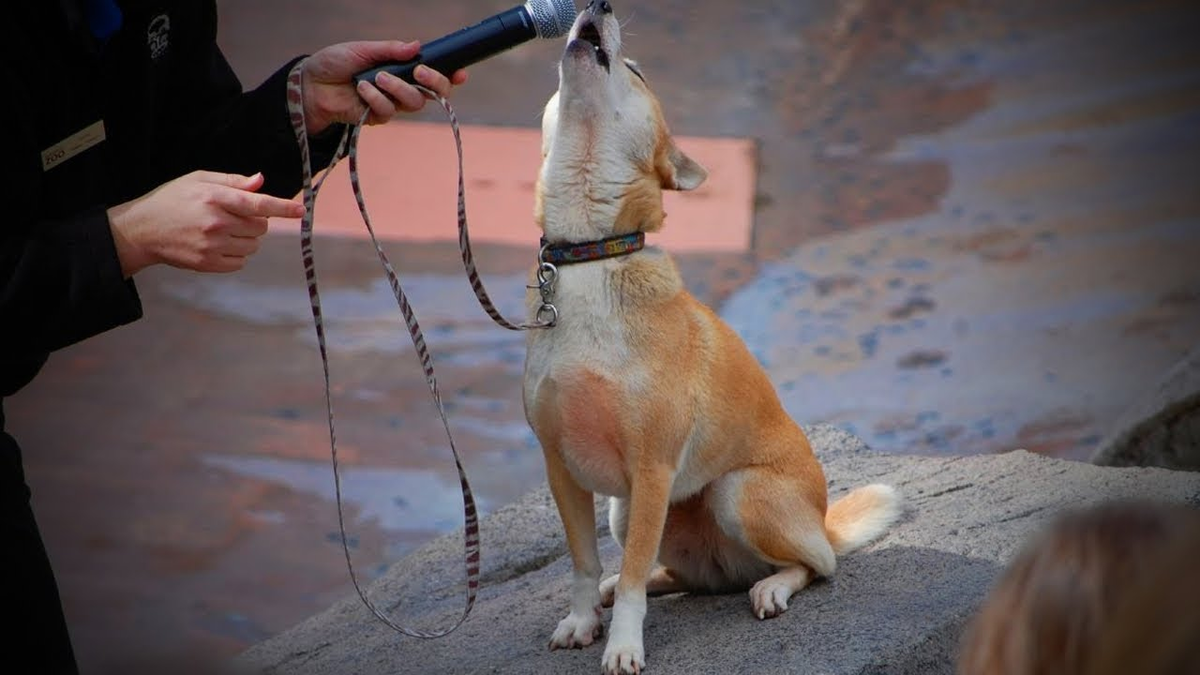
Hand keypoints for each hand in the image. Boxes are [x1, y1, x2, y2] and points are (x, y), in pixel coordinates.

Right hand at [107, 171, 304, 276]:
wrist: (142, 230)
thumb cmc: (172, 200)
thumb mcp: (198, 180)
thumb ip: (232, 181)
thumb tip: (261, 181)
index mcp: (214, 198)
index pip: (258, 204)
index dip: (283, 208)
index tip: (301, 210)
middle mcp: (216, 223)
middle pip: (261, 227)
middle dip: (257, 221)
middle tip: (236, 216)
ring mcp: (212, 246)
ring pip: (253, 245)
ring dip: (248, 238)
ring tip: (224, 230)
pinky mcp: (208, 264)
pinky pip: (241, 262)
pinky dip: (237, 254)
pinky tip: (219, 244)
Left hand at [301, 40, 468, 134]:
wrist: (311, 84)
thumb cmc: (336, 62)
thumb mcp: (363, 50)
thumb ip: (390, 50)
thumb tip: (416, 46)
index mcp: (402, 68)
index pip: (434, 74)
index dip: (451, 76)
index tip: (460, 73)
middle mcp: (402, 87)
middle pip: (434, 94)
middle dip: (434, 83)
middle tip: (420, 72)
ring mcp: (391, 104)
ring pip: (414, 103)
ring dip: (399, 89)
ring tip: (378, 78)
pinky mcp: (377, 118)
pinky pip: (388, 112)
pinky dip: (376, 99)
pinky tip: (361, 89)